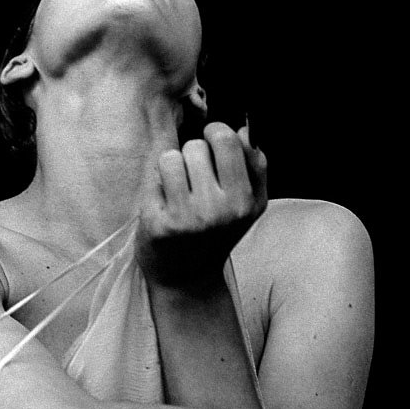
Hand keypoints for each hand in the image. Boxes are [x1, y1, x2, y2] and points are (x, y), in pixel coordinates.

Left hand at [136, 121, 266, 291]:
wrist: (188, 279)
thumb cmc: (216, 233)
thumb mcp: (249, 205)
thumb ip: (255, 166)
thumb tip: (243, 129)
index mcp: (246, 201)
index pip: (228, 138)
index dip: (214, 133)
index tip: (210, 148)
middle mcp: (221, 210)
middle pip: (197, 146)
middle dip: (191, 153)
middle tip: (193, 178)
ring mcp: (189, 219)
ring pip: (171, 158)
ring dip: (172, 168)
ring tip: (178, 191)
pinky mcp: (161, 225)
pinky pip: (154, 180)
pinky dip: (156, 187)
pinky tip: (164, 206)